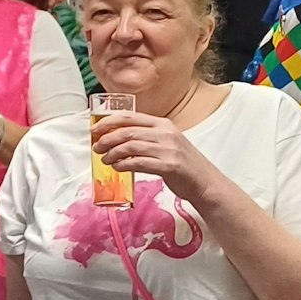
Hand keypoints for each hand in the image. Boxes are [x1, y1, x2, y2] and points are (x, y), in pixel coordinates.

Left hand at [92, 110, 222, 202]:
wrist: (205, 182)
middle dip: (106, 139)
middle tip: (96, 147)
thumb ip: (146, 137)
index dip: (108, 122)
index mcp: (164, 124)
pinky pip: (138, 162)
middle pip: (127, 131)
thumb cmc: (183, 164)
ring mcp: (168, 149)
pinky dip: (123, 164)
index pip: (129, 116)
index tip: (95, 129)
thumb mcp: (167, 143)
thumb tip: (116, 138)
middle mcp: (166, 133)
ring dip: (112, 153)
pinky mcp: (169, 165)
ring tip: (105, 160)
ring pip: (130, 146)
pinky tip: (117, 167)